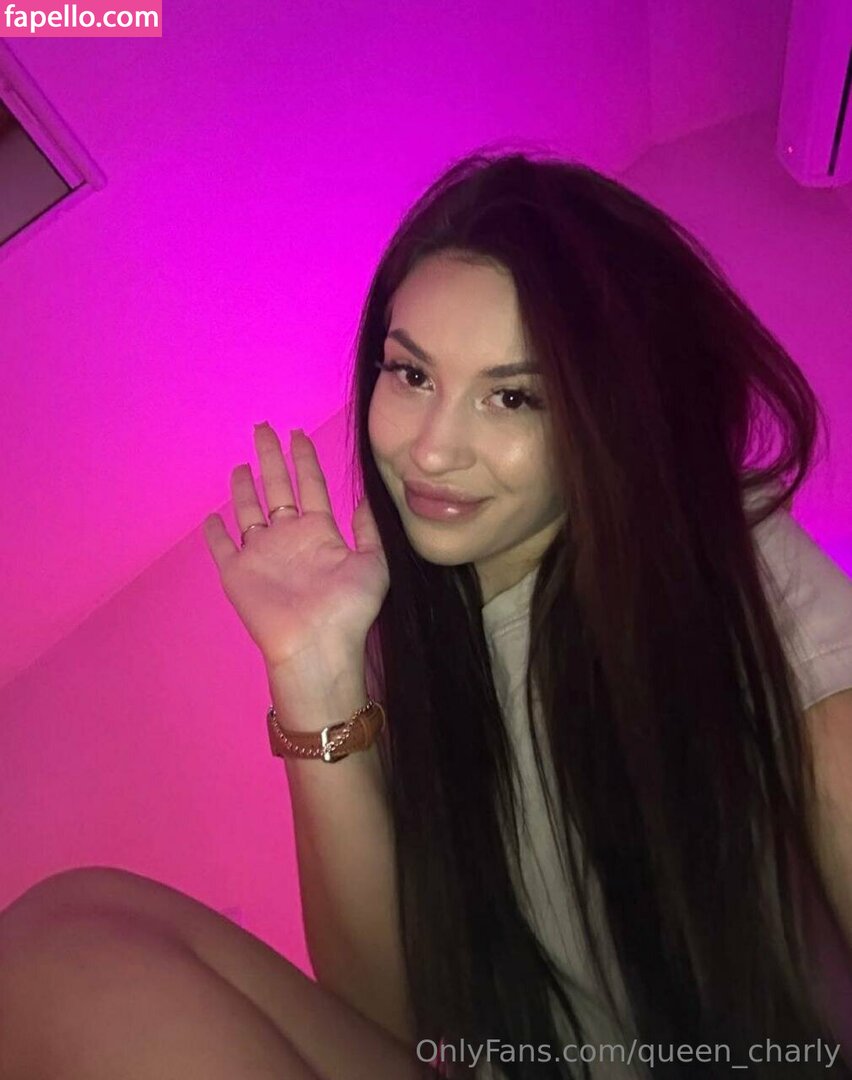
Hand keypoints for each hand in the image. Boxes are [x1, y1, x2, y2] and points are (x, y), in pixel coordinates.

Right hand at [203, 424, 388, 672]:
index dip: (304, 458)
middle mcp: (288, 538)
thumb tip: (366, 498)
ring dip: (243, 489)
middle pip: (276, 487)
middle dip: (270, 457)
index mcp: (319, 532)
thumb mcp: (373, 563)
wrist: (317, 645)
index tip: (297, 434)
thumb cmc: (348, 609)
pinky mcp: (237, 573)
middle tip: (263, 428)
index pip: (310, 485)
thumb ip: (369, 529)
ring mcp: (262, 554)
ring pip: (248, 512)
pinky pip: (222, 547)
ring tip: (240, 465)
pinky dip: (215, 533)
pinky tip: (211, 517)